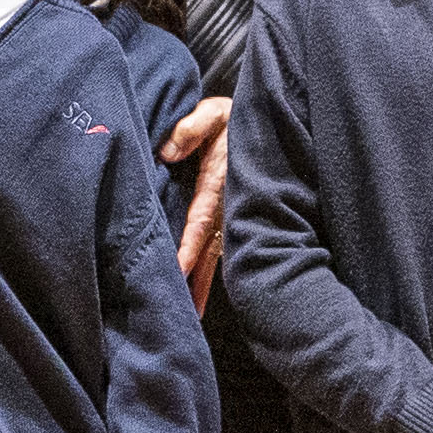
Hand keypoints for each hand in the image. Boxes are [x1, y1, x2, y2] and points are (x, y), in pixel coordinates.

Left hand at [161, 98, 229, 306]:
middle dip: (196, 285)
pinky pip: (217, 250)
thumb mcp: (214, 113)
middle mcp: (225, 208)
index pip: (197, 224)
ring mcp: (229, 216)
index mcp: (216, 186)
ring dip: (202, 286)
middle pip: (206, 254)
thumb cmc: (233, 116)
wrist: (266, 119)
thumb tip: (166, 149)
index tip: (177, 274)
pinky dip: (207, 273)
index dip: (186, 250)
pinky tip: (197, 296)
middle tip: (185, 319)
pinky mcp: (230, 218)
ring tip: (190, 319)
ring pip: (212, 258)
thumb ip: (191, 127)